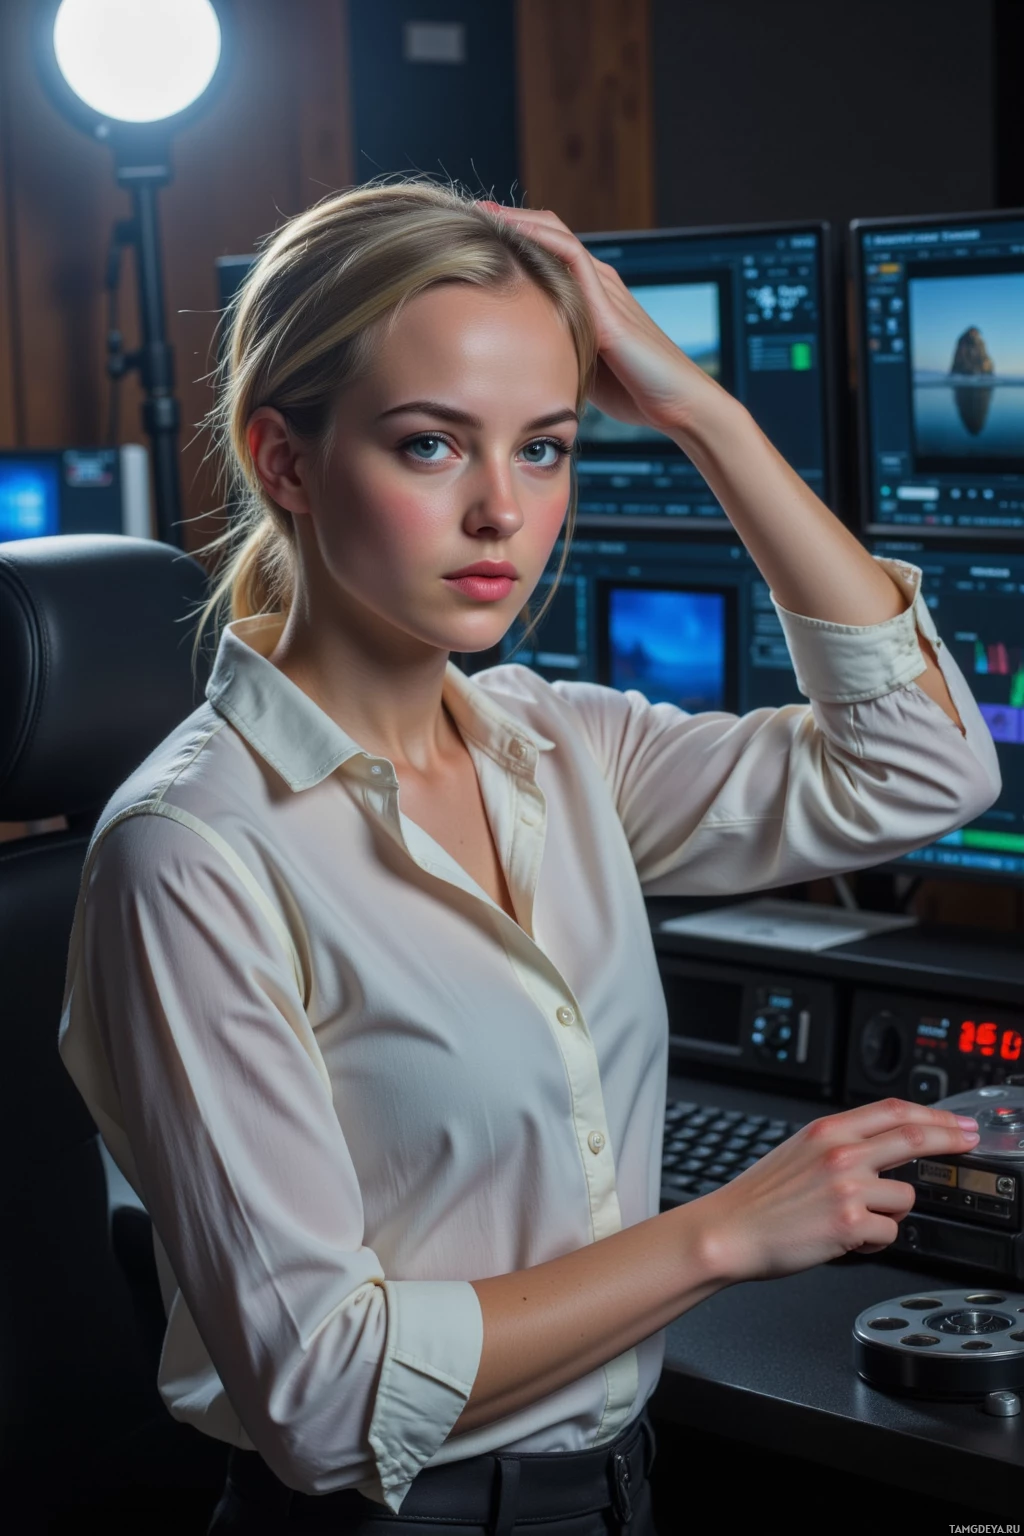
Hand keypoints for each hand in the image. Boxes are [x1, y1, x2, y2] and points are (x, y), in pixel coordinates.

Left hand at [478, 202, 728, 434]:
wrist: (677, 404)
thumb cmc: (635, 393)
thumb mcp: (582, 364)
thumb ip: (557, 348)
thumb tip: (514, 361)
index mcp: (593, 297)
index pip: (549, 253)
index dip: (514, 239)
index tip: (474, 236)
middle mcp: (600, 283)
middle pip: (549, 233)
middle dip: (508, 220)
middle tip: (468, 213)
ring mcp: (605, 288)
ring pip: (555, 236)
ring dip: (516, 221)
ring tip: (479, 213)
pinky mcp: (607, 304)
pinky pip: (570, 257)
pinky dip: (537, 239)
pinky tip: (508, 233)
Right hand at [696, 1097, 980, 1283]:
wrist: (730, 1230)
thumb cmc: (760, 1199)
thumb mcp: (799, 1152)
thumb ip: (840, 1145)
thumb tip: (884, 1149)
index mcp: (827, 1130)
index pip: (893, 1111)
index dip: (933, 1116)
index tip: (957, 1122)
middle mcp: (840, 1153)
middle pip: (914, 1139)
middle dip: (951, 1140)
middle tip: (970, 1142)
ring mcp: (846, 1186)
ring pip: (905, 1197)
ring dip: (891, 1213)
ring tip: (859, 1220)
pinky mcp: (849, 1223)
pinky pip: (889, 1234)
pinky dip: (875, 1242)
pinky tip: (847, 1240)